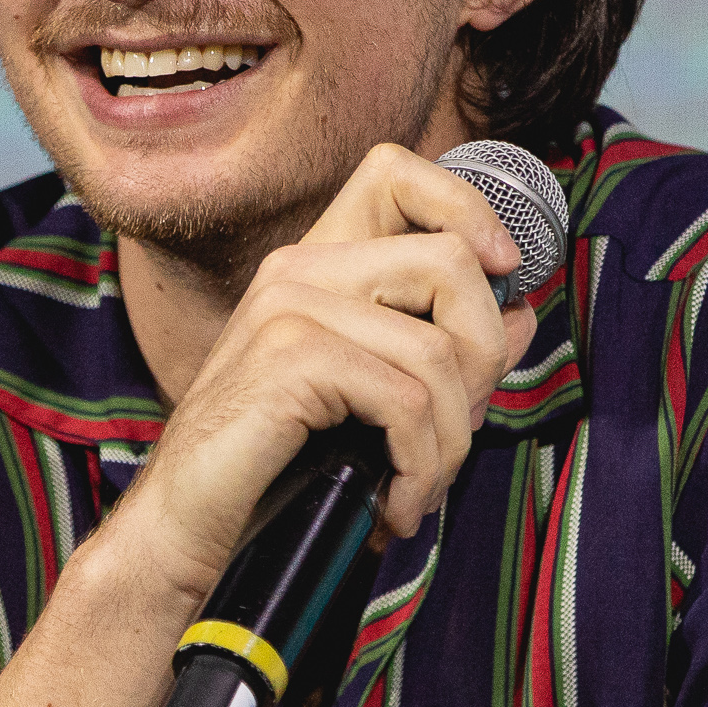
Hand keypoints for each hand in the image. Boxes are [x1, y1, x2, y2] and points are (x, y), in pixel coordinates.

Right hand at [114, 142, 539, 591]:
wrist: (184, 533)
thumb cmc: (272, 472)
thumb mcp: (369, 401)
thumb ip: (441, 349)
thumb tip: (522, 311)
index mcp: (315, 267)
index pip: (397, 173)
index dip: (466, 207)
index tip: (501, 272)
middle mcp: (298, 270)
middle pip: (450, 261)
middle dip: (482, 360)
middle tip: (453, 434)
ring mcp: (289, 307)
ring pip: (439, 352)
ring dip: (449, 443)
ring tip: (415, 490)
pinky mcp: (288, 358)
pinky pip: (407, 402)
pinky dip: (418, 466)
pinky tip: (392, 504)